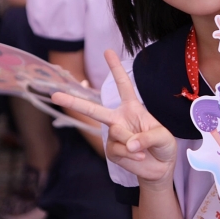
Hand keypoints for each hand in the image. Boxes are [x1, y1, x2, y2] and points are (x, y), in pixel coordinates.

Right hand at [51, 50, 176, 186]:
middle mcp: (119, 119)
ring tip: (142, 149)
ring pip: (115, 133)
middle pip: (94, 109)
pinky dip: (130, 156)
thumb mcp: (163, 137)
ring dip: (131, 143)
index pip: (123, 85)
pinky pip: (116, 150)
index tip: (107, 51)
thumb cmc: (163, 145)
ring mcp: (113, 136)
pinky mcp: (112, 152)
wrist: (160, 167)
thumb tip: (128, 144)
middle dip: (74, 102)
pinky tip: (138, 157)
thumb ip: (147, 137)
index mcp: (132, 108)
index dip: (115, 69)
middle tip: (55, 94)